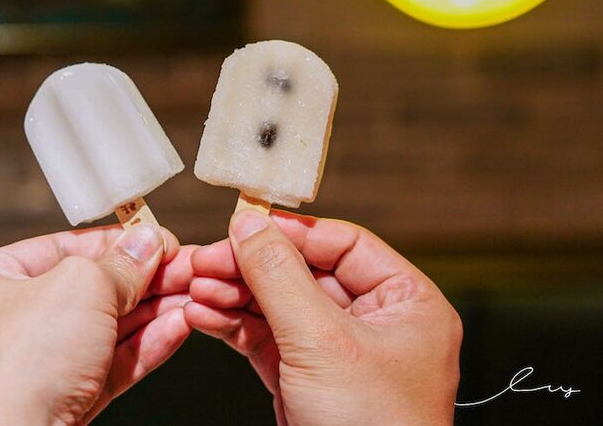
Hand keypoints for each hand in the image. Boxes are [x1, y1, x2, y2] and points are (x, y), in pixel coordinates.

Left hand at [0, 223, 194, 424]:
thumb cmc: (20, 368)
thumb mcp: (81, 287)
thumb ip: (120, 263)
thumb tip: (146, 243)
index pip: (62, 248)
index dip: (116, 242)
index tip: (155, 238)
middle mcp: (2, 324)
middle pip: (89, 289)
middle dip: (144, 280)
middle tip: (185, 267)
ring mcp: (32, 368)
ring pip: (104, 330)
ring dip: (153, 312)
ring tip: (193, 294)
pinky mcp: (59, 402)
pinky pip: (107, 365)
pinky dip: (144, 346)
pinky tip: (178, 327)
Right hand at [185, 210, 461, 425]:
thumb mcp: (323, 342)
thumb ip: (280, 276)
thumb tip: (250, 224)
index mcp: (405, 305)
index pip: (343, 244)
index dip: (291, 232)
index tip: (244, 224)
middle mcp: (375, 324)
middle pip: (303, 273)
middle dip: (250, 268)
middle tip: (208, 260)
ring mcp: (338, 353)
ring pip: (278, 306)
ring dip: (234, 295)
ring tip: (196, 289)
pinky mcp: (306, 380)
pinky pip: (265, 338)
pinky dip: (233, 326)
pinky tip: (203, 315)